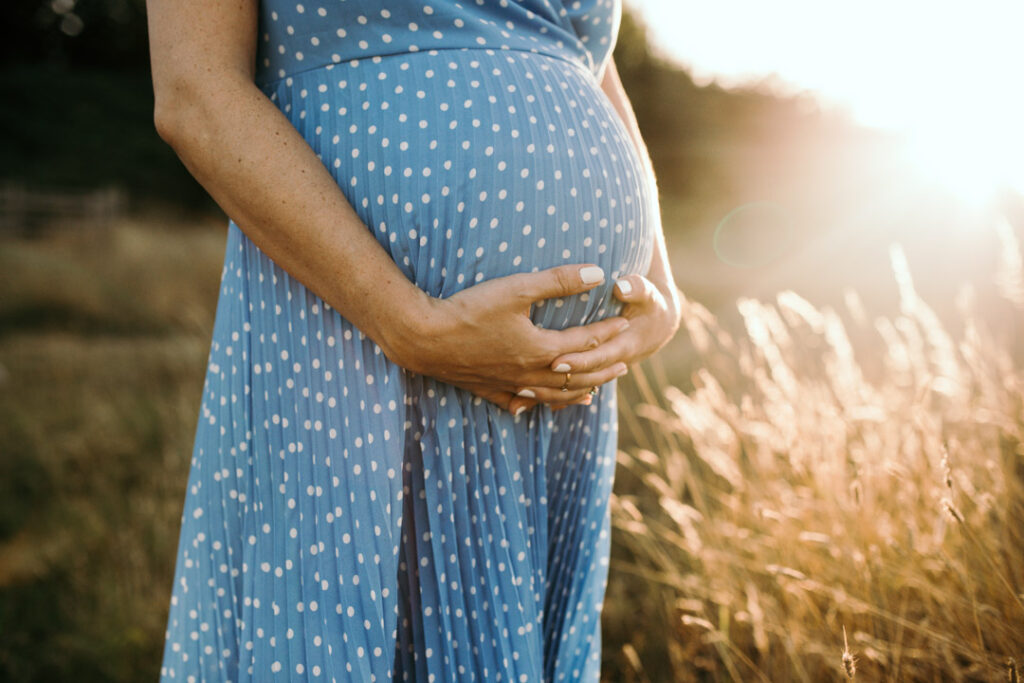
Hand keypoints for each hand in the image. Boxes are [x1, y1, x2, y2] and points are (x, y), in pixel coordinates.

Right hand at [385, 264, 632, 413]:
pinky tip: (537, 405)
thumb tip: (597, 272)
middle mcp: (529, 373)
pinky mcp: (486, 388)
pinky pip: (518, 402)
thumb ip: (558, 281)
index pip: (585, 342)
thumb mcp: (517, 288)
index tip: (625, 324)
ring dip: (577, 393)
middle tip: (624, 363)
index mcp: (540, 349)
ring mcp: (508, 384)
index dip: (607, 332)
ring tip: (594, 393)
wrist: (424, 338)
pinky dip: (535, 404)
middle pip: (576, 376)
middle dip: (602, 369)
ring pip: (552, 395)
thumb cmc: (470, 310)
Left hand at [534, 273, 681, 392]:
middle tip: (524, 384)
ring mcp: (600, 373)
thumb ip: (637, 288)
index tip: (555, 360)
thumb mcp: (649, 294)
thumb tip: (623, 285)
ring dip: (549, 394)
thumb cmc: (653, 304)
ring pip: (573, 390)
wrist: (663, 322)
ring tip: (520, 395)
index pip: (598, 356)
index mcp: (625, 346)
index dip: (577, 359)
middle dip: (554, 383)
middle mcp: (609, 365)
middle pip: (582, 378)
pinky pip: (568, 393)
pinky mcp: (591, 375)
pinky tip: (526, 402)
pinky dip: (549, 397)